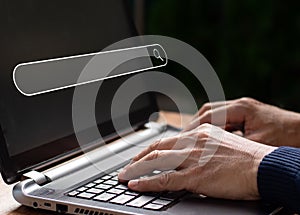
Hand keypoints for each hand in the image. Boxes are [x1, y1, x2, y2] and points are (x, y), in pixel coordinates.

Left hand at [118, 124, 275, 199]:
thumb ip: (204, 149)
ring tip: (125, 176)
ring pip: (156, 161)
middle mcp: (193, 142)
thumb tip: (192, 158)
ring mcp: (192, 158)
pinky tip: (135, 184)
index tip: (142, 155)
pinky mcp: (195, 175)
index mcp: (200, 133)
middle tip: (128, 165)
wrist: (264, 166)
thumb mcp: (222, 145)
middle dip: (139, 158)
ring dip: (137, 169)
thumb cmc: (248, 158)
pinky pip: (164, 179)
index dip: (152, 148)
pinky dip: (147, 182)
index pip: (168, 140)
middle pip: (158, 148)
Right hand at [184, 97, 299, 146]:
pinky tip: (207, 138)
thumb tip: (212, 153)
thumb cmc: (287, 136)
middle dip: (192, 125)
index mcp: (241, 108)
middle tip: (181, 138)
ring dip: (200, 125)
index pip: (209, 115)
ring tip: (190, 138)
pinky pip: (222, 119)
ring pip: (213, 114)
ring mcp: (242, 109)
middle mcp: (240, 105)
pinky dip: (212, 127)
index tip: (182, 138)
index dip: (193, 127)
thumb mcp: (258, 144)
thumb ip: (233, 146)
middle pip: (207, 111)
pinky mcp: (245, 115)